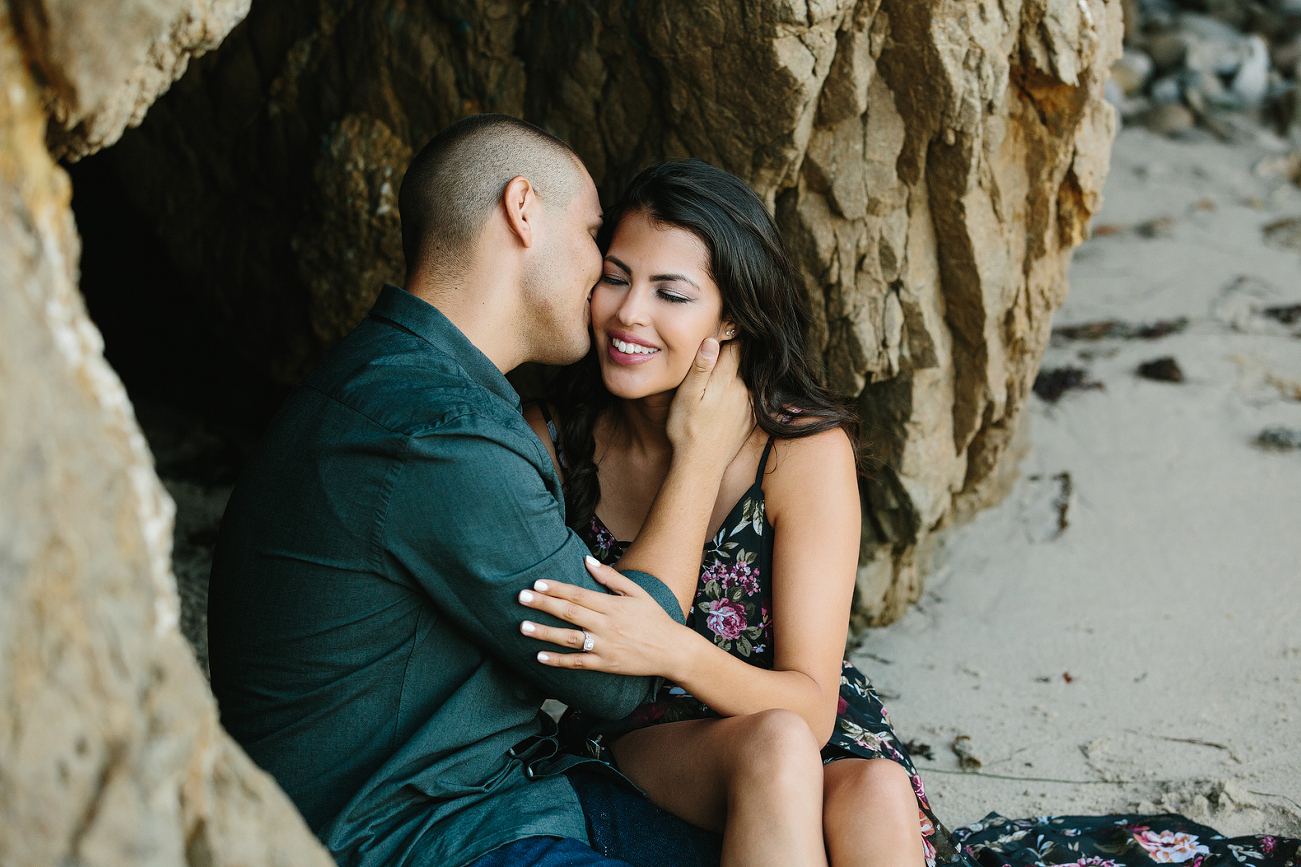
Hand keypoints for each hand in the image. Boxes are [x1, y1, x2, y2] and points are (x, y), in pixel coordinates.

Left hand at [518, 556, 695, 677]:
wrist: (673, 651)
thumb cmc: (655, 618)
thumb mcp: (637, 592)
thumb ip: (611, 577)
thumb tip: (587, 561)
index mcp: (613, 605)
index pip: (579, 594)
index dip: (556, 588)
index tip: (537, 583)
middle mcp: (607, 625)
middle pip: (570, 613)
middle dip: (543, 604)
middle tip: (521, 597)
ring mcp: (605, 646)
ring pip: (570, 638)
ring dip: (545, 632)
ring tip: (522, 626)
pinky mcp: (606, 665)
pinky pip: (578, 663)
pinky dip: (558, 660)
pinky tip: (539, 656)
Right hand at [665, 339, 752, 472]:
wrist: (700, 466)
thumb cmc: (686, 430)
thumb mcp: (686, 397)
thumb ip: (700, 368)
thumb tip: (712, 340)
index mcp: (726, 380)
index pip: (736, 346)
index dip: (730, 335)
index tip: (725, 327)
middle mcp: (742, 390)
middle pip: (742, 362)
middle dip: (734, 352)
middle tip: (723, 345)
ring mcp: (748, 406)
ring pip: (746, 379)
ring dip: (737, 374)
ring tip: (721, 375)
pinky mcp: (750, 420)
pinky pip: (749, 398)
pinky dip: (740, 392)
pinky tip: (726, 398)